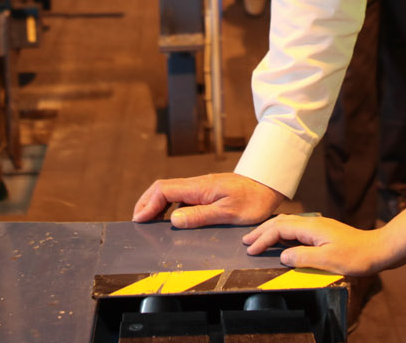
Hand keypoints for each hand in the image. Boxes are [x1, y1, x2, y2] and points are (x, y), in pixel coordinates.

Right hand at [132, 173, 284, 227]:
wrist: (268, 187)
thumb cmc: (253, 200)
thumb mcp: (228, 212)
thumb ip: (200, 216)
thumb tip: (173, 219)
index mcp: (199, 187)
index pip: (164, 189)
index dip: (148, 204)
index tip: (139, 220)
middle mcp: (196, 184)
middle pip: (162, 188)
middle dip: (146, 203)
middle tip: (138, 221)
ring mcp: (200, 187)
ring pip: (170, 192)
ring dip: (156, 204)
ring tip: (149, 221)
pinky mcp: (205, 192)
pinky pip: (180, 196)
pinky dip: (168, 205)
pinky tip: (169, 217)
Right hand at [241, 214, 386, 276]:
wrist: (377, 250)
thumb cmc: (355, 256)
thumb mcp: (327, 260)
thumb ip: (302, 257)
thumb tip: (282, 256)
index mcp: (311, 227)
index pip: (279, 229)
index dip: (263, 239)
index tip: (251, 250)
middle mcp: (313, 223)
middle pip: (281, 222)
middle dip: (262, 231)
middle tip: (246, 241)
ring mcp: (318, 226)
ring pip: (288, 223)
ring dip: (271, 231)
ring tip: (258, 239)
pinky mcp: (323, 232)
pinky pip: (296, 228)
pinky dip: (282, 233)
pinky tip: (282, 240)